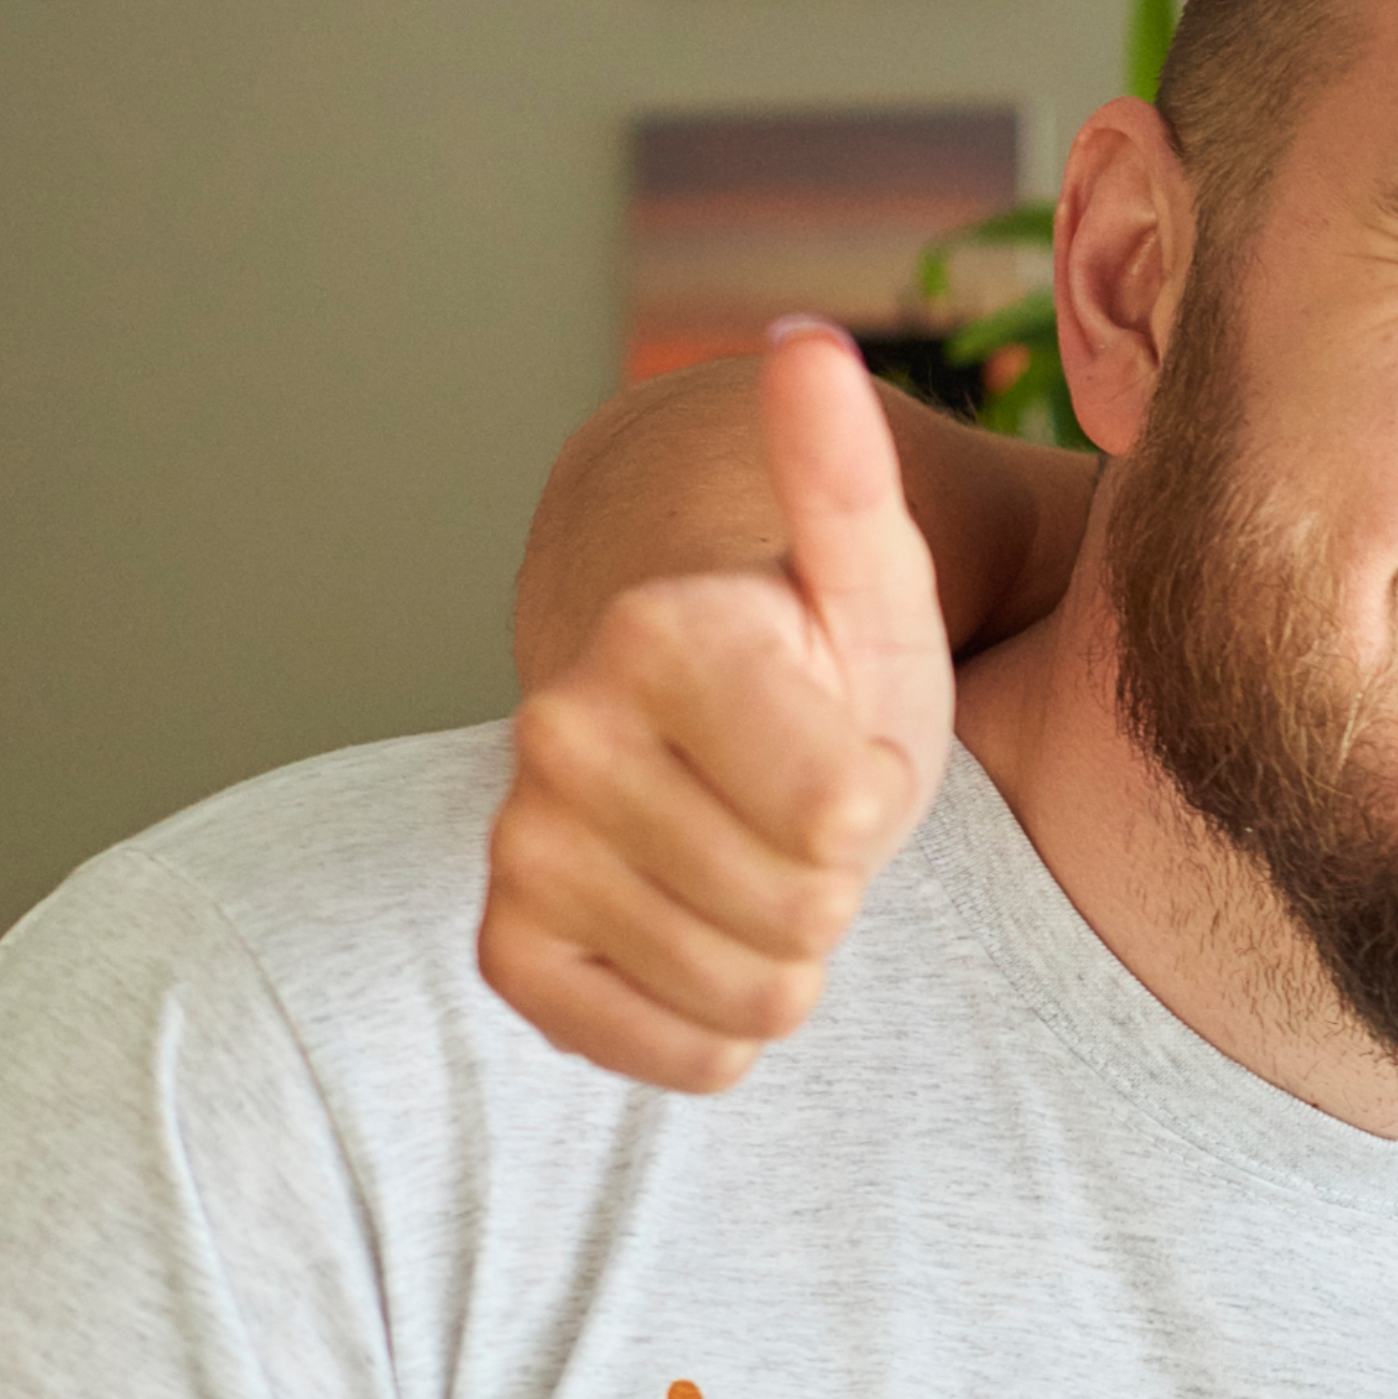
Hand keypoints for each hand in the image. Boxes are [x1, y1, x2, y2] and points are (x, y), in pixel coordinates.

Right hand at [473, 320, 954, 1089]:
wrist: (708, 738)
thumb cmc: (822, 662)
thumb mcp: (871, 576)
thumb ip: (847, 470)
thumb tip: (803, 345)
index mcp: (659, 634)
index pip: (845, 810)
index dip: (886, 791)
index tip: (858, 741)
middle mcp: (561, 730)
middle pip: (807, 906)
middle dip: (846, 874)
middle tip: (813, 811)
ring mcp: (523, 846)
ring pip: (756, 991)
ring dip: (799, 948)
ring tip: (772, 864)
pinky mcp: (511, 952)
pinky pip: (678, 1053)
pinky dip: (727, 1023)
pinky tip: (717, 935)